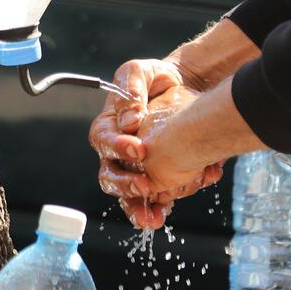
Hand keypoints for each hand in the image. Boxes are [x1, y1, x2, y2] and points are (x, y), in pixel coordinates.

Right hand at [89, 21, 259, 227]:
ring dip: (141, 209)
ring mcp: (138, 167)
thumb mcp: (138, 72)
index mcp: (109, 126)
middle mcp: (119, 152)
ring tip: (155, 217)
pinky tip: (174, 207)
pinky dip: (165, 203)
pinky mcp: (159, 175)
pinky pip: (157, 195)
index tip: (138, 149)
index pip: (104, 141)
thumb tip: (130, 118)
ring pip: (131, 195)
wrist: (186, 86)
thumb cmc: (156, 78)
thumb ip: (130, 91)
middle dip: (126, 186)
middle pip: (111, 177)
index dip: (117, 148)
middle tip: (144, 187)